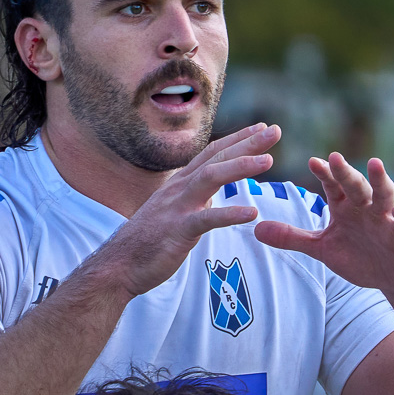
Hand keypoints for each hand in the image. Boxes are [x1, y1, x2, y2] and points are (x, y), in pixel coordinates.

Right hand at [91, 124, 279, 296]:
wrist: (118, 265)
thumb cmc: (146, 241)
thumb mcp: (173, 213)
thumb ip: (193, 201)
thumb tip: (212, 198)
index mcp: (180, 184)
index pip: (212, 153)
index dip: (237, 139)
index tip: (262, 129)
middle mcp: (179, 189)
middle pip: (216, 158)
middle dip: (246, 143)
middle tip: (275, 131)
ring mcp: (177, 208)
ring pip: (211, 178)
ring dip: (240, 166)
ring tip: (268, 161)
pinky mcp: (177, 231)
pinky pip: (206, 220)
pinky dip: (230, 214)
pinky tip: (252, 213)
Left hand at [254, 153, 393, 297]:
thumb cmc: (361, 257)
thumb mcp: (322, 249)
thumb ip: (292, 238)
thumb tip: (256, 229)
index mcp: (345, 207)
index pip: (332, 185)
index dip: (324, 173)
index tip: (313, 162)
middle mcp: (365, 208)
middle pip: (355, 186)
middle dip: (345, 172)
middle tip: (335, 157)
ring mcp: (386, 219)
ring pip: (383, 195)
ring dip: (379, 181)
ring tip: (375, 164)